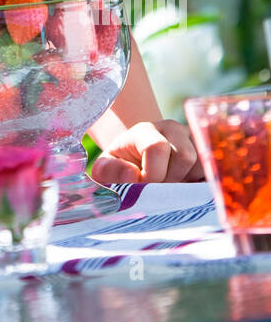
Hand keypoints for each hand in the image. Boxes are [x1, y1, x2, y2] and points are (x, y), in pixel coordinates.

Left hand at [89, 119, 205, 185]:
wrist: (138, 160)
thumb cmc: (121, 167)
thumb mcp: (106, 170)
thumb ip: (110, 173)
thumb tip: (132, 175)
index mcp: (146, 130)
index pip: (157, 147)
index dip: (152, 174)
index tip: (144, 188)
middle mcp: (173, 130)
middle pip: (185, 156)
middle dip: (172, 181)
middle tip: (159, 192)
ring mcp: (193, 140)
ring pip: (203, 165)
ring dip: (188, 185)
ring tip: (171, 189)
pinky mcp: (208, 154)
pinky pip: (215, 172)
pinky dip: (202, 186)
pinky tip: (186, 190)